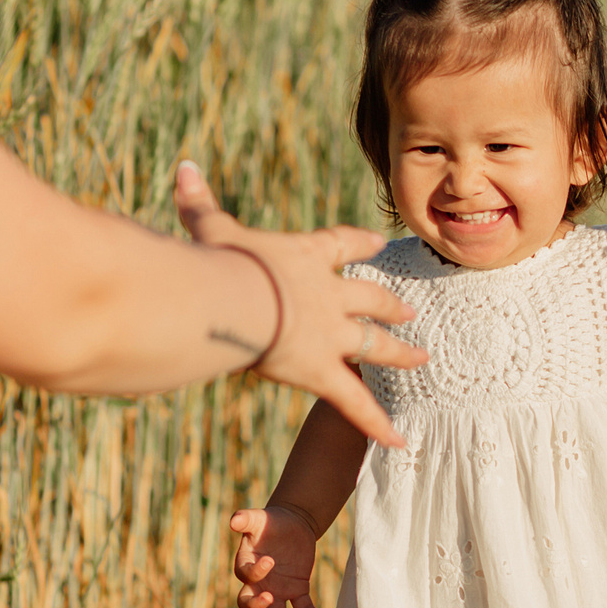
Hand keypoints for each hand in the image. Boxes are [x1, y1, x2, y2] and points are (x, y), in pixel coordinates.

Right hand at [173, 161, 427, 446]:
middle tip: (411, 311)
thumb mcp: (210, 228)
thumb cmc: (220, 262)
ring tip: (422, 359)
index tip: (380, 241)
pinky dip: (375, 423)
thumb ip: (199, 202)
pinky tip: (399, 441)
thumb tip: (184, 166)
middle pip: (369, 298)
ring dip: (399, 353)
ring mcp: (330, 336)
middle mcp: (328, 295)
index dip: (362, 243)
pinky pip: (354, 402)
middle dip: (390, 305)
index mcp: (306, 257)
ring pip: (373, 345)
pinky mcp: (321, 372)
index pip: (342, 245)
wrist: (234, 300)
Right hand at [231, 505, 322, 607]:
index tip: (271, 560)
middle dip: (256, 606)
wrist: (293, 524)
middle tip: (270, 599)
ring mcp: (278, 589)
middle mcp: (259, 582)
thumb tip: (233, 521)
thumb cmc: (270, 521)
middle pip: (248, 603)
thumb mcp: (258, 518)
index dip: (256, 572)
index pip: (245, 576)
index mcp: (246, 565)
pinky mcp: (297, 590)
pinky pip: (301, 607)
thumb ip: (245, 519)